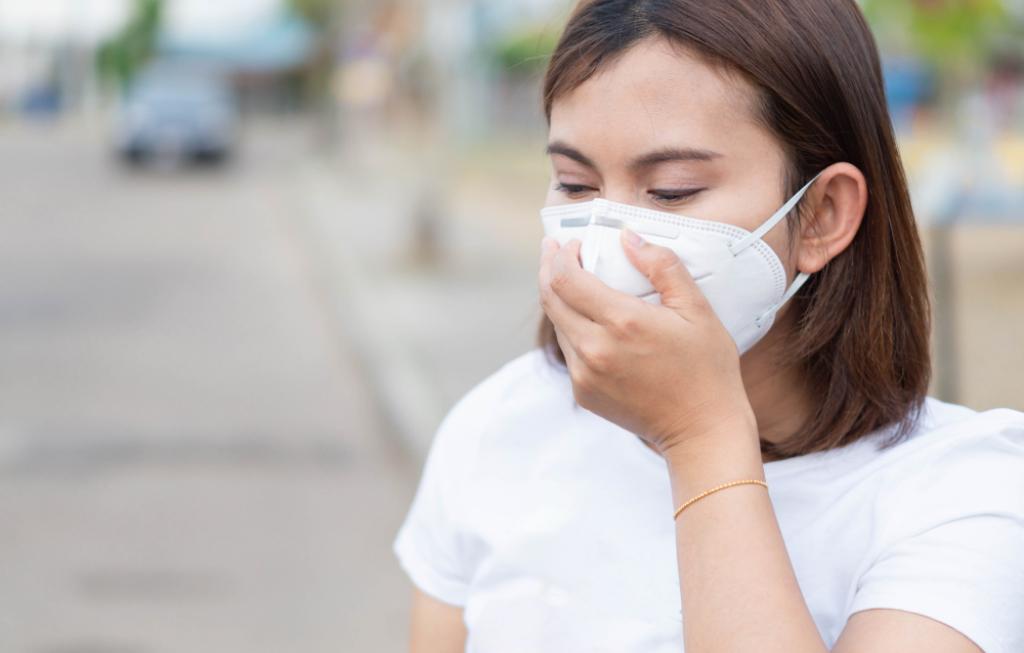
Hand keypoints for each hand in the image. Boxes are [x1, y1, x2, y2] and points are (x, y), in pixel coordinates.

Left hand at [538, 229, 757, 459]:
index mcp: (622, 323)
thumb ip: (663, 267)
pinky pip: (569, 350)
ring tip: (572, 279)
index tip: (569, 243)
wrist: (701, 431)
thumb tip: (628, 237)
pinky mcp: (583, 392)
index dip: (560, 255)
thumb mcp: (697, 310)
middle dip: (549, 268)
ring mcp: (585, 374)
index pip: (566, 278)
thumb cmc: (707, 369)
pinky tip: (588, 317)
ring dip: (558, 297)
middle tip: (555, 250)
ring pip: (557, 324)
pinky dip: (572, 327)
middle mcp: (594, 349)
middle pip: (550, 298)